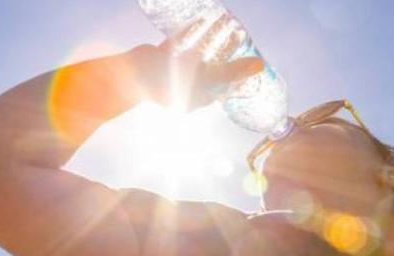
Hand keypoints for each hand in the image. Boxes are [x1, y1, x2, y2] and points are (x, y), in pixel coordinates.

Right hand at [128, 15, 264, 111]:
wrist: (133, 76)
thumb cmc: (172, 83)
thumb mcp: (210, 78)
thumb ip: (234, 72)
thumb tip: (260, 66)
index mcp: (198, 99)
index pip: (223, 86)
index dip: (237, 73)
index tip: (249, 58)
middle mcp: (186, 87)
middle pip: (213, 66)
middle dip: (226, 52)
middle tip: (240, 35)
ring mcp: (173, 72)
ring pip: (197, 52)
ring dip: (211, 38)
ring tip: (226, 23)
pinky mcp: (162, 57)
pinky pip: (180, 42)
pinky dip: (190, 32)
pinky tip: (201, 19)